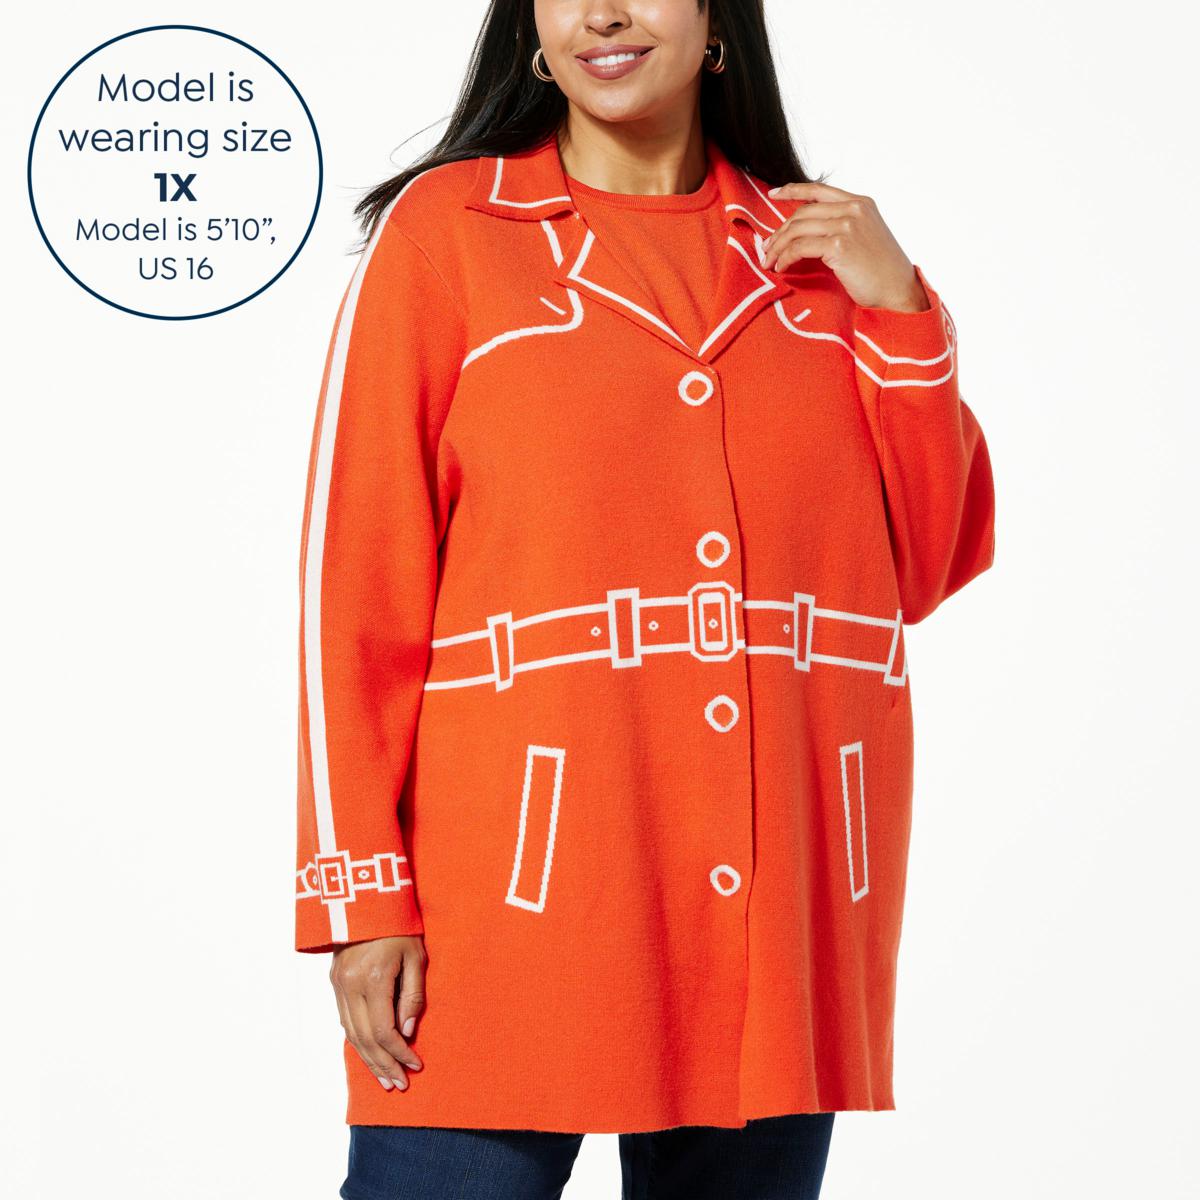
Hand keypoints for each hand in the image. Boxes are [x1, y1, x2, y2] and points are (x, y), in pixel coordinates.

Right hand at [330, 934, 425, 1091]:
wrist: (365, 898)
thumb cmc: (399, 926)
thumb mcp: (415, 956)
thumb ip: (413, 995)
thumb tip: (407, 1031)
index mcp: (374, 979)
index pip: (385, 1031)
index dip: (400, 1053)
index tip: (415, 1066)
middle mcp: (351, 986)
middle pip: (365, 1039)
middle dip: (384, 1065)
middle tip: (399, 1085)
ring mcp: (338, 985)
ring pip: (351, 1034)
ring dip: (368, 1059)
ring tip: (384, 1079)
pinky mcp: (334, 982)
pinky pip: (344, 1020)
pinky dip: (356, 1041)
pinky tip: (368, 1053)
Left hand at [760, 182, 929, 312]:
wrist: (899, 291)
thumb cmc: (882, 272)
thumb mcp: (866, 237)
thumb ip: (843, 226)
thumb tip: (808, 232)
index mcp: (861, 203)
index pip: (819, 190)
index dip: (793, 190)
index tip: (774, 193)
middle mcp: (853, 209)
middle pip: (803, 212)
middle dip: (779, 231)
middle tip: (766, 249)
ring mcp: (846, 225)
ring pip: (797, 229)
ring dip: (777, 246)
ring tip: (769, 262)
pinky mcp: (838, 245)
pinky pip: (799, 247)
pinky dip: (785, 257)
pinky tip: (781, 268)